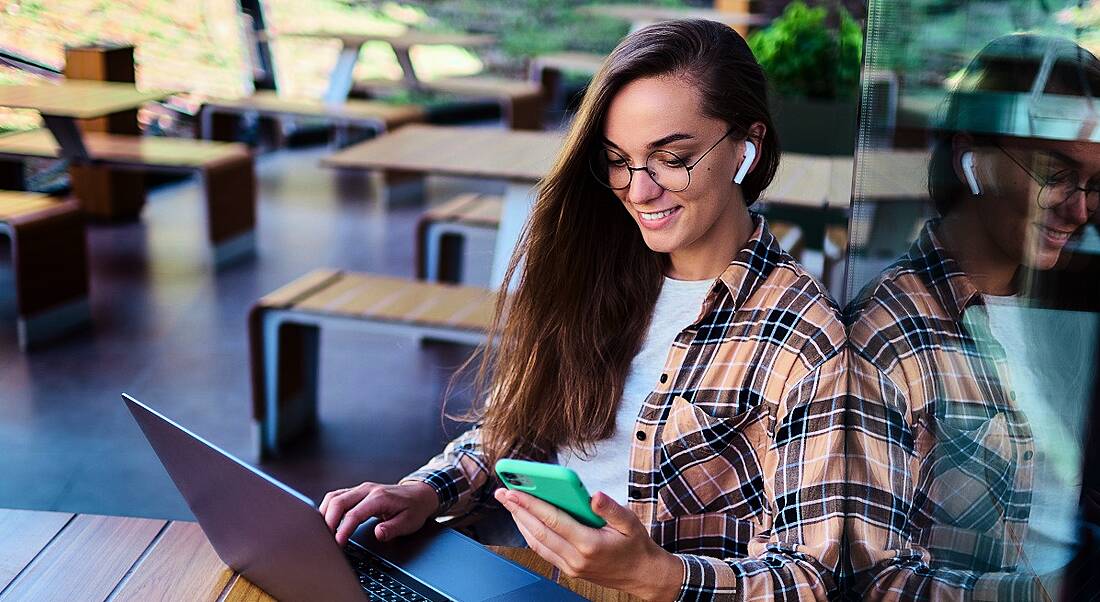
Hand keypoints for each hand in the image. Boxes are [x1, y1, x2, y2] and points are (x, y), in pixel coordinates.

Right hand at [320, 481, 437, 545]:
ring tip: (323, 531)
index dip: (343, 529)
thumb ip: (393, 528)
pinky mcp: (357, 492)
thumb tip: (378, 533)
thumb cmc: (414, 508)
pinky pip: (337, 496)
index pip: (354, 514)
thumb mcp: (409, 522)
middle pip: (338, 502)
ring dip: (324, 513)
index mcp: (379, 497)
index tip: (337, 543)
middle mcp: (367, 490)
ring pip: (334, 497)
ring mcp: (361, 489)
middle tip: (325, 540)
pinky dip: (328, 508)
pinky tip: (326, 520)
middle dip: (328, 521)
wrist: (420, 494)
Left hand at [494, 488, 683, 600]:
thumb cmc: (636, 546)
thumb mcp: (630, 522)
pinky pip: (543, 551)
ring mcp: (571, 567)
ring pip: (537, 543)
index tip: (515, 491)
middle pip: (539, 531)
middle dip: (518, 510)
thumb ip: (610, 508)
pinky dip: (530, 535)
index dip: (531, 504)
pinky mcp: (569, 570)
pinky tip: (524, 521)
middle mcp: (576, 558)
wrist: (643, 576)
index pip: (553, 521)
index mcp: (590, 544)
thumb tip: (594, 495)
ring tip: (509, 504)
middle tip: (502, 493)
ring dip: (520, 522)